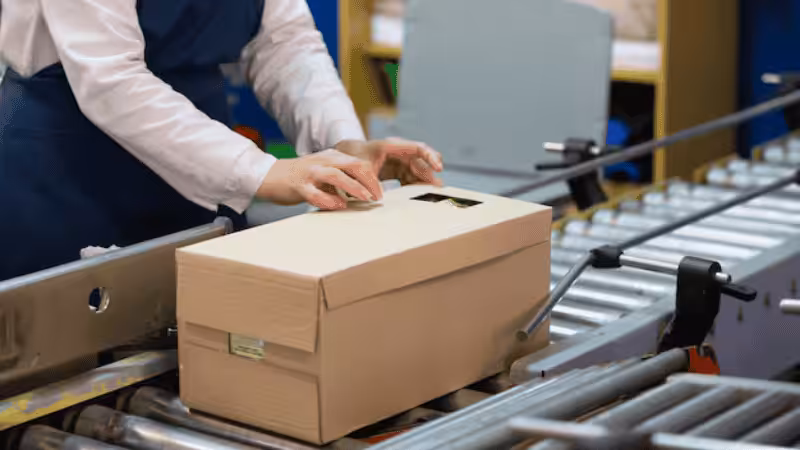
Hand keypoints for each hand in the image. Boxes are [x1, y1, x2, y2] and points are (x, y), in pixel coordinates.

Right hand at [257, 149, 382, 209]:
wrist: (269, 175)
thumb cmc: (302, 177)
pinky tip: (338, 206)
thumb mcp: (325, 172)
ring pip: (336, 176)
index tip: (380, 192)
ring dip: (353, 187)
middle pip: (352, 165)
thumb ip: (343, 179)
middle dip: (369, 181)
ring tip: (365, 198)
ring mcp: (310, 172)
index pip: (358, 163)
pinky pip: (315, 193)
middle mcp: (323, 161)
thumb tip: (365, 192)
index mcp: (332, 156)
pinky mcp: (298, 185)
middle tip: (378, 197)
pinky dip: (328, 200)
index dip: (372, 178)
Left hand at [334, 138, 443, 185]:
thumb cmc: (352, 157)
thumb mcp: (359, 168)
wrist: (345, 155)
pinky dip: (416, 186)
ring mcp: (399, 162)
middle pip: (421, 161)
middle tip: (439, 188)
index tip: (439, 168)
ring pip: (418, 171)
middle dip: (430, 174)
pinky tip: (420, 196)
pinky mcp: (398, 171)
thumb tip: (379, 198)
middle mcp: (399, 152)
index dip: (429, 157)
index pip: (417, 148)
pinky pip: (411, 178)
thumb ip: (369, 181)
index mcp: (391, 146)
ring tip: (432, 194)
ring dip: (425, 182)